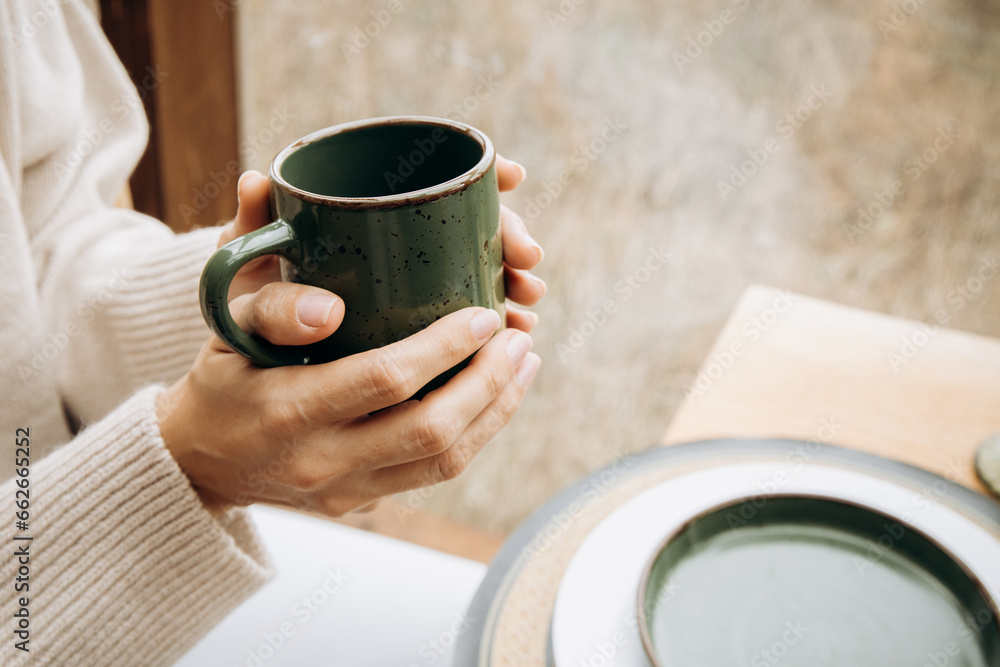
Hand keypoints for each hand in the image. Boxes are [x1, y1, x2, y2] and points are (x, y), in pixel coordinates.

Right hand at [160, 156, 542, 515]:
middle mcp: (321, 459)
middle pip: (431, 430)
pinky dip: (479, 433)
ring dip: (497, 409)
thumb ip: (247, 249)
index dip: (444, 347)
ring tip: (524, 360)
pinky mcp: (364, 501)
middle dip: (488, 380)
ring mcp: (346, 489)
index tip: (482, 314)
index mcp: (287, 407)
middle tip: (517, 335)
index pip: (384, 380)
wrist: (200, 462)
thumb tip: (262, 183)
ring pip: (445, 460)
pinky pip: (435, 473)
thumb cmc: (221, 375)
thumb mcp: (224, 314)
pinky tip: (500, 396)